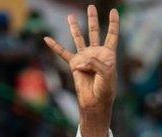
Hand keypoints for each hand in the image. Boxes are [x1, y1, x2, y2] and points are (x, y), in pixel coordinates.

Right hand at [45, 5, 117, 120]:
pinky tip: (47, 39)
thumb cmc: (105, 90)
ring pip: (79, 38)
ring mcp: (84, 58)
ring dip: (74, 27)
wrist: (95, 102)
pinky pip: (62, 53)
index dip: (113, 23)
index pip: (111, 35)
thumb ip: (96, 63)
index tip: (114, 11)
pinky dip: (55, 46)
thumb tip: (81, 60)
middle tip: (91, 6)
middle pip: (94, 32)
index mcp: (108, 55)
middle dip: (93, 19)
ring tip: (71, 16)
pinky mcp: (74, 64)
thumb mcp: (106, 75)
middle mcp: (96, 53)